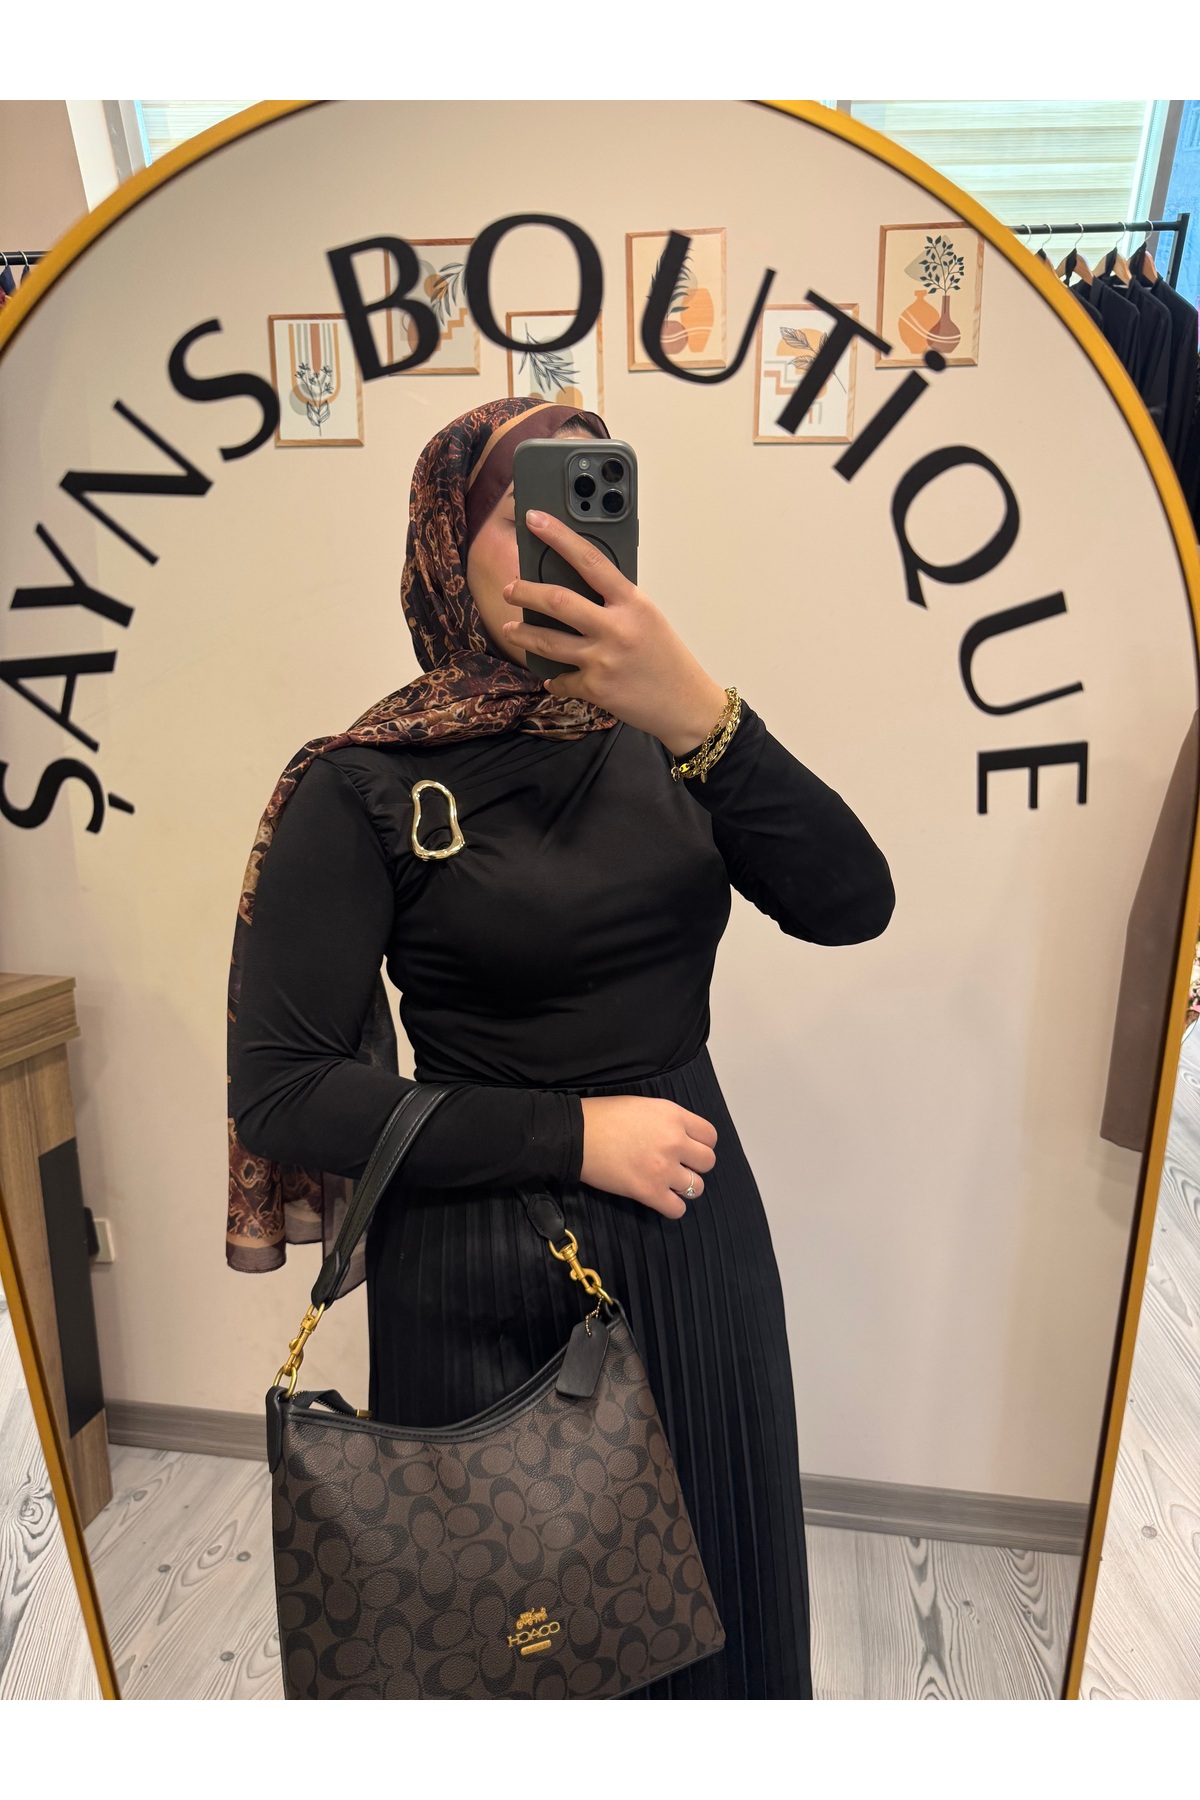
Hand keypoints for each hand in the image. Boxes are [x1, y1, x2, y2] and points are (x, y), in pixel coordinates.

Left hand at [500, 510, 728, 756]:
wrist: (686, 705)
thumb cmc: (668, 659)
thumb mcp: (648, 618)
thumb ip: (616, 602)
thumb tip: (576, 589)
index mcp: (633, 603)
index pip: (590, 560)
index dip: (559, 537)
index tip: (535, 520)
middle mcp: (616, 628)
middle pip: (557, 601)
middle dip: (525, 593)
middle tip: (510, 589)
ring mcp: (603, 659)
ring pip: (547, 641)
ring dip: (521, 634)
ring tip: (509, 630)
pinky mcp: (595, 688)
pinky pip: (561, 679)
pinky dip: (554, 678)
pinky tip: (553, 677)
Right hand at [580, 1095, 716, 1218]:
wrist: (576, 1135)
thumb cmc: (604, 1116)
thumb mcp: (645, 1106)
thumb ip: (669, 1120)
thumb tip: (683, 1136)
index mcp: (673, 1116)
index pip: (710, 1136)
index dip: (701, 1144)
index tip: (689, 1149)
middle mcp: (674, 1141)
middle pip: (707, 1162)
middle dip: (695, 1165)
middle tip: (677, 1166)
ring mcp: (663, 1168)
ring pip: (697, 1187)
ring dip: (683, 1186)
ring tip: (666, 1182)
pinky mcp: (648, 1191)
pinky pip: (677, 1209)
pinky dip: (672, 1207)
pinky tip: (660, 1198)